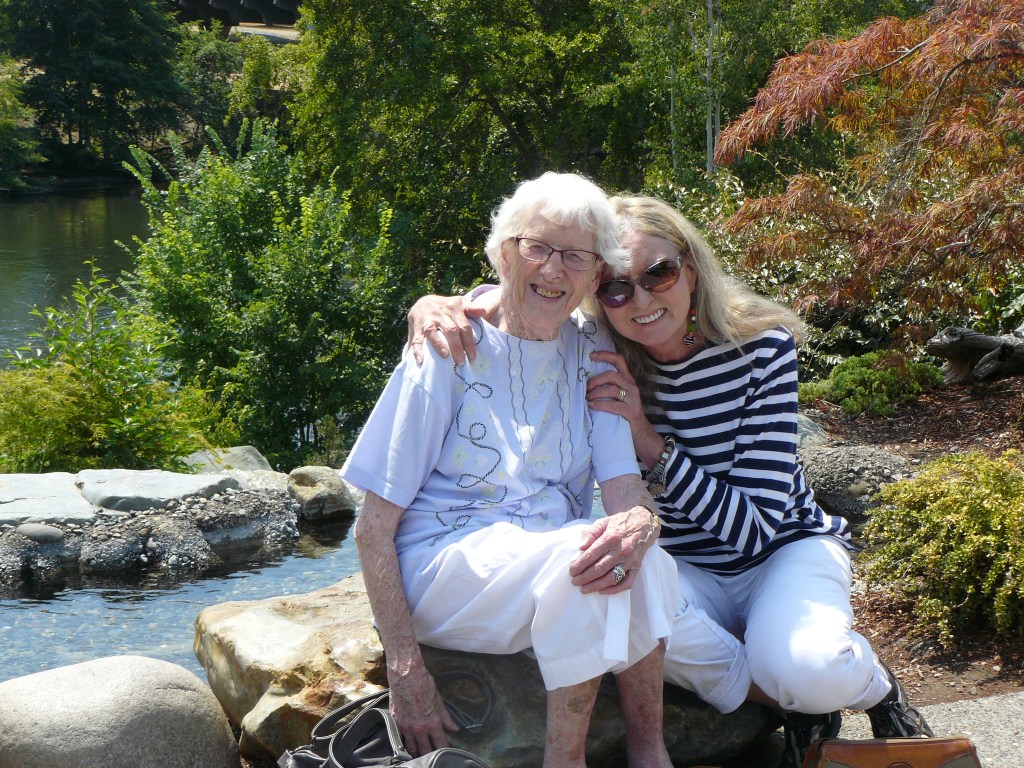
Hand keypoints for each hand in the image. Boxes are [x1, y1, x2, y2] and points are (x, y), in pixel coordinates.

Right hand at [388, 663, 459, 755]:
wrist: (406, 675)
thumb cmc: (424, 685)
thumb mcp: (439, 701)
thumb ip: (446, 717)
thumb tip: (454, 728)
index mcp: (432, 722)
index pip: (441, 743)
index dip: (445, 749)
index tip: (448, 751)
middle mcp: (419, 728)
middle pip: (426, 750)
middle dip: (431, 754)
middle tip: (434, 756)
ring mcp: (406, 727)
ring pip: (412, 748)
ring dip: (417, 752)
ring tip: (420, 755)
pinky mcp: (396, 723)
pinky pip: (400, 739)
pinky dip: (404, 743)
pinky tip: (407, 745)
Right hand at [407, 294, 483, 364]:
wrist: (422, 301)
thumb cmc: (446, 307)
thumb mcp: (460, 303)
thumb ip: (471, 308)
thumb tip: (482, 312)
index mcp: (453, 309)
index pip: (464, 326)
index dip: (469, 342)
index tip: (472, 357)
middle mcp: (440, 314)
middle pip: (450, 330)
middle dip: (456, 346)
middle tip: (461, 362)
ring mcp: (427, 319)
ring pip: (432, 332)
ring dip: (438, 344)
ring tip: (445, 356)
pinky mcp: (416, 326)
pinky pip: (416, 338)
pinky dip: (417, 349)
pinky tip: (421, 360)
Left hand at [569, 506, 656, 594]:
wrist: (643, 524)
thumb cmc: (620, 524)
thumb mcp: (603, 522)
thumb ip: (591, 533)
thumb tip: (580, 547)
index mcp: (611, 537)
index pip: (592, 554)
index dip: (580, 565)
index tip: (571, 571)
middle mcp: (621, 550)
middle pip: (600, 568)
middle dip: (585, 577)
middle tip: (574, 582)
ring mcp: (630, 560)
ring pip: (611, 578)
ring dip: (596, 586)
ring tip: (584, 589)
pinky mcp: (637, 568)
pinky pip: (627, 583)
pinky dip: (614, 590)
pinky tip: (602, 591)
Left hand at [586, 350, 663, 468]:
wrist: (640, 432)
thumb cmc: (624, 413)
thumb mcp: (619, 395)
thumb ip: (609, 386)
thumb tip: (587, 381)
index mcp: (628, 379)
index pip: (619, 360)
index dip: (605, 355)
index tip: (591, 356)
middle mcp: (631, 386)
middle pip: (611, 375)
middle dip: (595, 380)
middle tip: (586, 389)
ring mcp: (632, 399)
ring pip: (611, 389)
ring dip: (595, 393)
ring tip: (588, 399)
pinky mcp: (630, 412)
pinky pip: (612, 405)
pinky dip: (600, 405)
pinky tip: (592, 406)